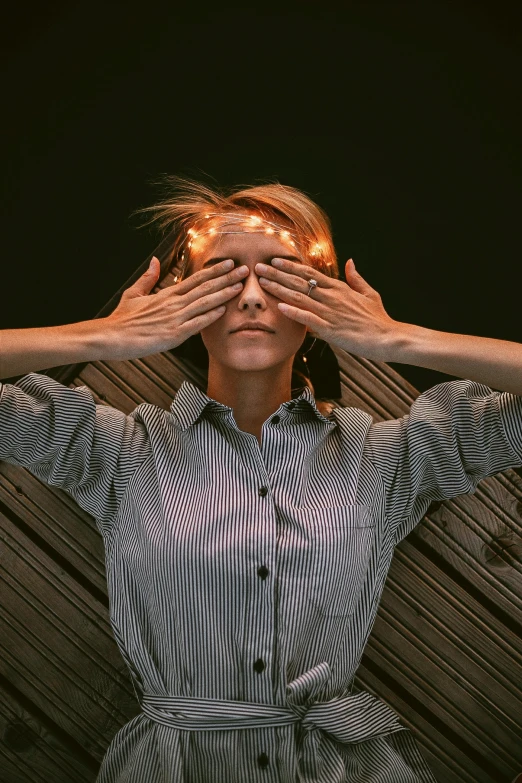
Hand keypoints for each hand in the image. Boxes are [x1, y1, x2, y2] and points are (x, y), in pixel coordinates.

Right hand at [103, 256, 246, 359]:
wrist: (111, 336)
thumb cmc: (122, 319)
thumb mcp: (133, 293)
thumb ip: (148, 278)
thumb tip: (156, 261)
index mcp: (166, 295)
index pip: (195, 279)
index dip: (214, 271)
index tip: (229, 264)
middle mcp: (173, 304)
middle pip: (205, 288)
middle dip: (227, 279)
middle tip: (245, 270)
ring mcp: (175, 318)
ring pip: (204, 303)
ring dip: (223, 294)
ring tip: (240, 287)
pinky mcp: (174, 334)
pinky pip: (196, 324)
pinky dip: (210, 316)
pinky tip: (223, 310)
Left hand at [255, 257, 399, 360]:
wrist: (388, 337)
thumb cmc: (378, 319)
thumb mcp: (369, 294)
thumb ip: (356, 278)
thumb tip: (350, 262)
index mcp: (340, 288)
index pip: (310, 273)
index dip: (291, 266)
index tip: (275, 261)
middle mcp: (332, 297)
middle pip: (299, 282)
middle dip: (277, 274)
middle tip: (258, 268)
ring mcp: (330, 313)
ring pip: (300, 297)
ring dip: (279, 289)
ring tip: (262, 283)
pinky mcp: (331, 329)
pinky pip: (308, 318)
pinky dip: (293, 312)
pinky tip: (279, 306)